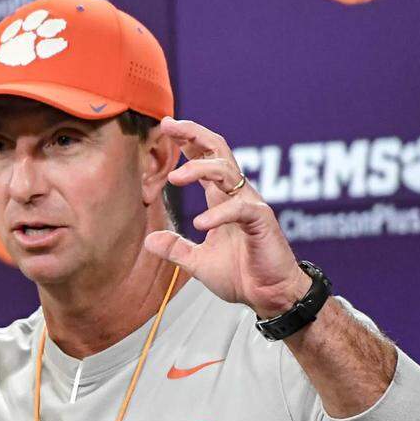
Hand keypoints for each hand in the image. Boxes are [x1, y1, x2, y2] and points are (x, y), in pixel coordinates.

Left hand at [143, 118, 310, 317]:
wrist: (270, 296)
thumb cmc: (241, 275)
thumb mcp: (198, 263)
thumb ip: (176, 249)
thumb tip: (149, 241)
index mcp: (222, 199)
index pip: (205, 160)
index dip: (188, 141)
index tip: (166, 127)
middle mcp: (237, 195)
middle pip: (218, 151)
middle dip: (193, 134)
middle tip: (169, 125)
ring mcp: (251, 205)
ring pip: (227, 171)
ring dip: (199, 169)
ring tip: (174, 178)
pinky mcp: (261, 222)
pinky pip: (239, 208)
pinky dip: (218, 214)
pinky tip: (199, 224)